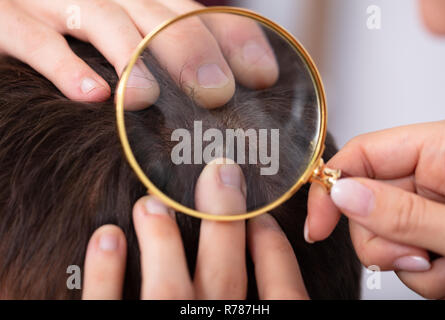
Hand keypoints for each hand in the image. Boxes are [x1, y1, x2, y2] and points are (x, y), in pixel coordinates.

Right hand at [0, 0, 277, 109]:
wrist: (5, 13)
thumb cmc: (68, 38)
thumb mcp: (121, 44)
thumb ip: (160, 63)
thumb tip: (210, 105)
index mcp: (137, 2)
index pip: (197, 12)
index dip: (235, 39)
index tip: (264, 76)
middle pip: (159, 14)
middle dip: (191, 50)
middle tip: (216, 92)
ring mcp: (56, 3)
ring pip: (104, 19)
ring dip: (132, 57)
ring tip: (148, 99)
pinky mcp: (7, 21)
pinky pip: (35, 39)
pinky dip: (62, 66)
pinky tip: (91, 96)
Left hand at [82, 159, 307, 298]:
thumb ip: (270, 295)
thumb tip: (274, 252)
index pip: (285, 294)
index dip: (277, 252)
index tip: (267, 220)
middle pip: (228, 278)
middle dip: (225, 220)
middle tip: (221, 173)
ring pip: (167, 289)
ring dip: (161, 239)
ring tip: (152, 204)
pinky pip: (107, 306)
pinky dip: (106, 271)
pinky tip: (107, 235)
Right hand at [306, 120, 444, 298]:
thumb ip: (401, 212)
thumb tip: (342, 197)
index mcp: (438, 149)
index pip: (361, 153)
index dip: (331, 187)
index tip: (318, 226)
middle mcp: (430, 175)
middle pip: (364, 202)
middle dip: (378, 240)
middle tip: (413, 257)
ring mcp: (431, 207)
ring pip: (382, 235)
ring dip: (403, 262)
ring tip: (444, 268)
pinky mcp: (435, 233)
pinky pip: (405, 256)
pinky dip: (423, 274)